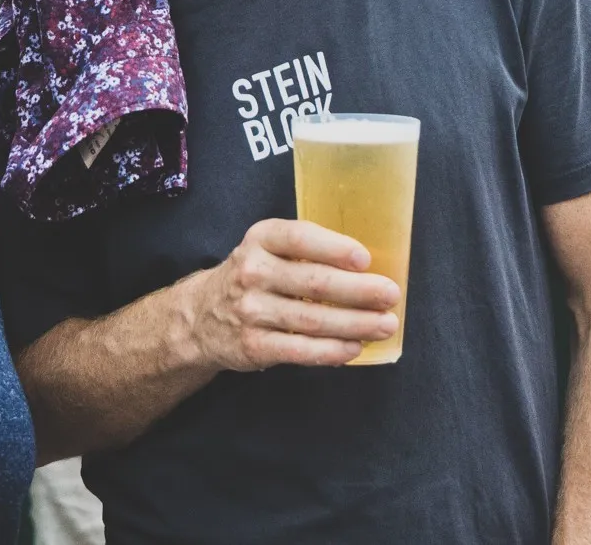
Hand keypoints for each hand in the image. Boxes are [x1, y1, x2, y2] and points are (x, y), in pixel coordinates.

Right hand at [183, 219, 399, 371]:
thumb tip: (366, 266)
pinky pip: (299, 350)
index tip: (365, 259)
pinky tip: (354, 348)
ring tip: (384, 325)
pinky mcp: (254, 346)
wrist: (201, 317)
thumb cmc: (253, 276)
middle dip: (358, 291)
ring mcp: (251, 311)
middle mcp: (253, 272)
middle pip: (313, 283)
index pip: (299, 238)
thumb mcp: (267, 248)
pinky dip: (331, 351)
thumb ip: (306, 250)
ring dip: (355, 324)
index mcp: (261, 239)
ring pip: (312, 320)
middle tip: (390, 295)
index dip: (333, 248)